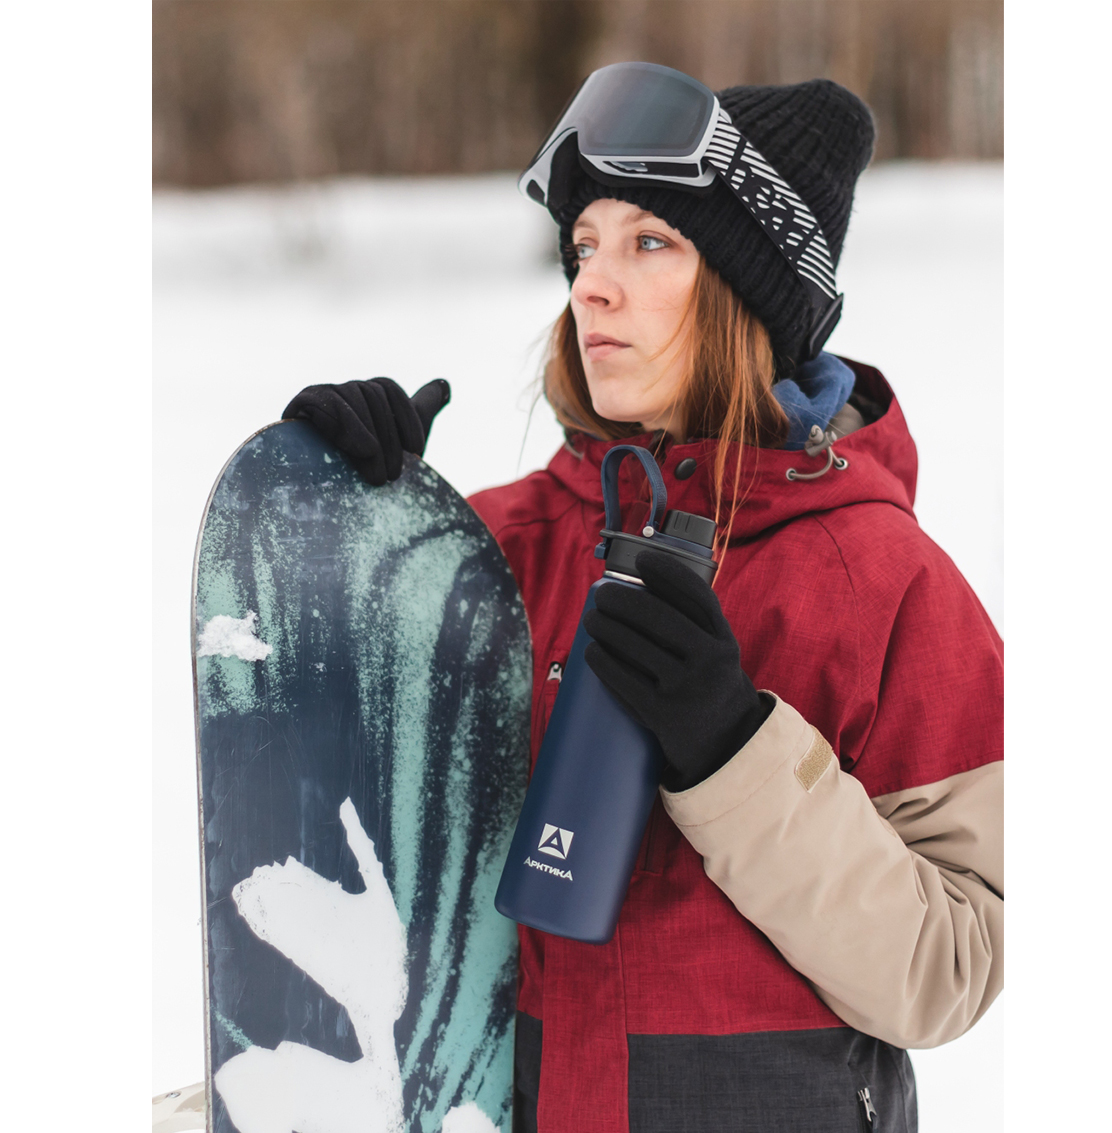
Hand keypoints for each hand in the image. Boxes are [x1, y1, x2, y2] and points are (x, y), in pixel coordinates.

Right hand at [282, 377, 449, 485]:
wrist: (329, 514)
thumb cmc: (367, 480)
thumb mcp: (401, 445)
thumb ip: (420, 412)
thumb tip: (444, 385)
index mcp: (364, 398)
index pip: (388, 388)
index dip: (407, 416)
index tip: (417, 448)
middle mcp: (342, 392)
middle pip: (374, 395)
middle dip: (390, 440)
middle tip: (392, 477)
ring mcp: (321, 395)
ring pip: (356, 397)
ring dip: (372, 441)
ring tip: (377, 477)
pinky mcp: (301, 404)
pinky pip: (329, 401)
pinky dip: (350, 427)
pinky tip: (363, 450)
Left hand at [583, 548, 772, 790]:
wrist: (728, 748)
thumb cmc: (712, 689)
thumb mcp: (719, 655)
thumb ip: (697, 627)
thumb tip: (648, 588)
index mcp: (725, 641)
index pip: (697, 596)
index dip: (667, 573)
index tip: (642, 561)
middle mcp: (710, 661)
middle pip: (657, 616)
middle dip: (622, 600)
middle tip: (602, 596)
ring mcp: (686, 688)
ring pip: (634, 645)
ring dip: (605, 626)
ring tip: (591, 620)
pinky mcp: (663, 715)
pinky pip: (624, 680)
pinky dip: (603, 662)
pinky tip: (592, 651)